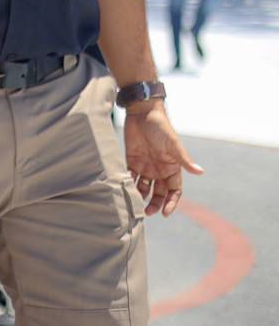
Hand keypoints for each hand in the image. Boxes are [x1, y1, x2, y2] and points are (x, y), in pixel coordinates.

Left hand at [124, 102, 203, 216]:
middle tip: (147, 213)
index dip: (171, 203)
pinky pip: (130, 177)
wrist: (142, 112)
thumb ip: (184, 159)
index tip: (165, 213)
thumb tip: (201, 172)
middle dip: (155, 204)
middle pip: (158, 193)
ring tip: (135, 203)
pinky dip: (128, 184)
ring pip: (144, 188)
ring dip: (140, 196)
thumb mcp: (173, 144)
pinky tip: (125, 190)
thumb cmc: (161, 127)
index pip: (174, 191)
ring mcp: (145, 166)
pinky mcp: (132, 161)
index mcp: (172, 168)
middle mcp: (159, 170)